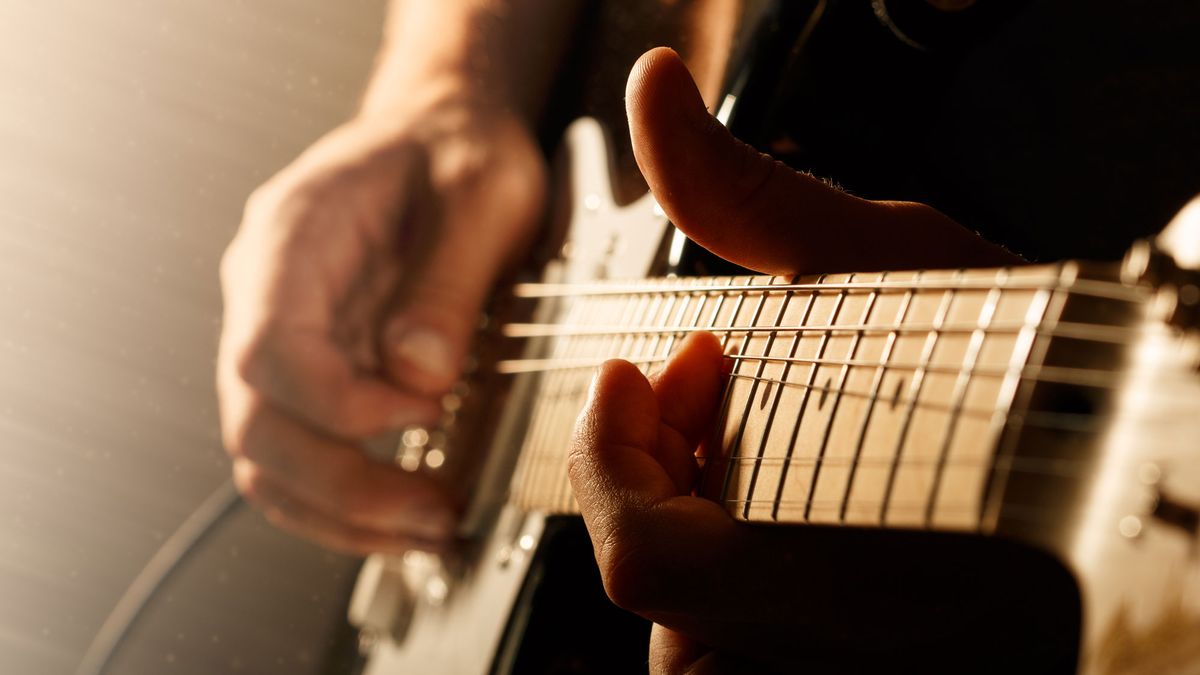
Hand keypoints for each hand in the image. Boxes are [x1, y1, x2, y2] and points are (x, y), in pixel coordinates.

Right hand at [218, 93, 544, 553]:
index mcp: (291, 239)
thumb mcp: (479, 192)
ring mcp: (285, 340)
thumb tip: (420, 373)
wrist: (443, 136)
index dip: (341, 404)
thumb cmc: (457, 152)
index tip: (425, 410)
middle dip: (343, 486)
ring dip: (341, 514)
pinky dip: (346, 506)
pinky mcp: (317, 375)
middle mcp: (267, 297)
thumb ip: (447, 280)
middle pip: (256, 423)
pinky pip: (303, 458)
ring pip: (268, 459)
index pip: (269, 350)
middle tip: (432, 514)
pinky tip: (404, 523)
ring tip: (427, 534)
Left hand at [569, 48, 1027, 671]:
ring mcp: (857, 670)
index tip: (635, 374)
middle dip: (661, 480)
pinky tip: (793, 505)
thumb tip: (655, 91)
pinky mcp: (863, 668)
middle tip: (704, 398)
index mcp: (843, 571)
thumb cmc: (1031, 362)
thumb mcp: (890, 264)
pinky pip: (756, 647)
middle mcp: (846, 650)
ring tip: (761, 450)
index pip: (648, 563)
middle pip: (666, 604)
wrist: (1127, 461)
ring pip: (707, 634)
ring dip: (705, 530)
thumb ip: (749, 195)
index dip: (611, 459)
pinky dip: (746, 571)